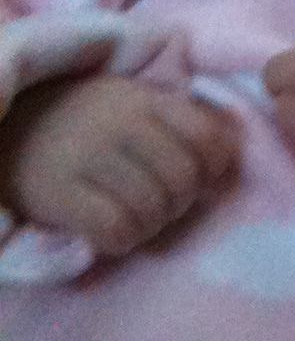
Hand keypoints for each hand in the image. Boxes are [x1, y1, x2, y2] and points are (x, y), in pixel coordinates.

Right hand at [0, 69, 240, 256]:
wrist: (2, 128)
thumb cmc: (76, 120)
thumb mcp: (126, 99)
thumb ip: (174, 116)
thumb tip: (226, 153)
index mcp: (143, 98)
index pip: (209, 137)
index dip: (214, 168)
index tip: (198, 180)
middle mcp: (119, 122)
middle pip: (183, 180)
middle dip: (180, 204)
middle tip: (158, 207)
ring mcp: (87, 155)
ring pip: (152, 208)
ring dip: (149, 227)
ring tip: (131, 220)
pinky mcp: (58, 190)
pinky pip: (116, 229)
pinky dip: (120, 242)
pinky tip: (107, 235)